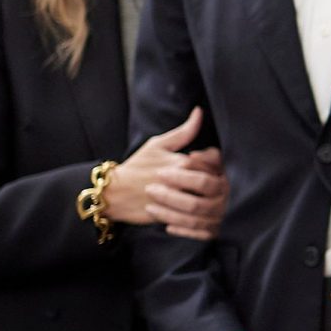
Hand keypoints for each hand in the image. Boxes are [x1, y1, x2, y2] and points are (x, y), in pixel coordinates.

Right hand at [103, 108, 227, 237]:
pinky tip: (196, 209)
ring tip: (204, 194)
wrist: (113, 193)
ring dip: (210, 198)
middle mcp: (183, 182)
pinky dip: (200, 215)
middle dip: (216, 181)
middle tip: (211, 181)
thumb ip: (183, 132)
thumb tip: (199, 112)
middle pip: (214, 182)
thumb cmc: (137, 166)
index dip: (217, 163)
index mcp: (182, 162)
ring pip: (207, 201)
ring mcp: (178, 201)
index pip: (215, 162)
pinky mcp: (173, 217)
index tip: (212, 164)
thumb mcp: (158, 145)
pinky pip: (196, 218)